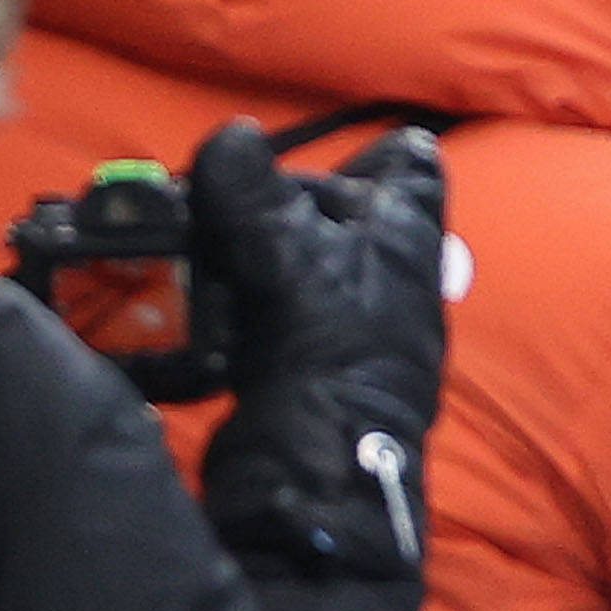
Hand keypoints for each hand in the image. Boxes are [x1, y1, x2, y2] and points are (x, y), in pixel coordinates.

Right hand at [193, 122, 449, 580]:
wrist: (316, 473)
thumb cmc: (333, 349)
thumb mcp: (290, 253)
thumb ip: (255, 190)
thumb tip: (230, 137)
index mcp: (408, 231)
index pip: (411, 164)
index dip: (364, 150)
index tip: (303, 156)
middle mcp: (390, 272)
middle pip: (334, 208)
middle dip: (278, 201)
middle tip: (220, 200)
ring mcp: (350, 321)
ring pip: (296, 257)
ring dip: (247, 249)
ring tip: (199, 245)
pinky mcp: (307, 361)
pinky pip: (268, 306)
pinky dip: (236, 296)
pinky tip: (201, 298)